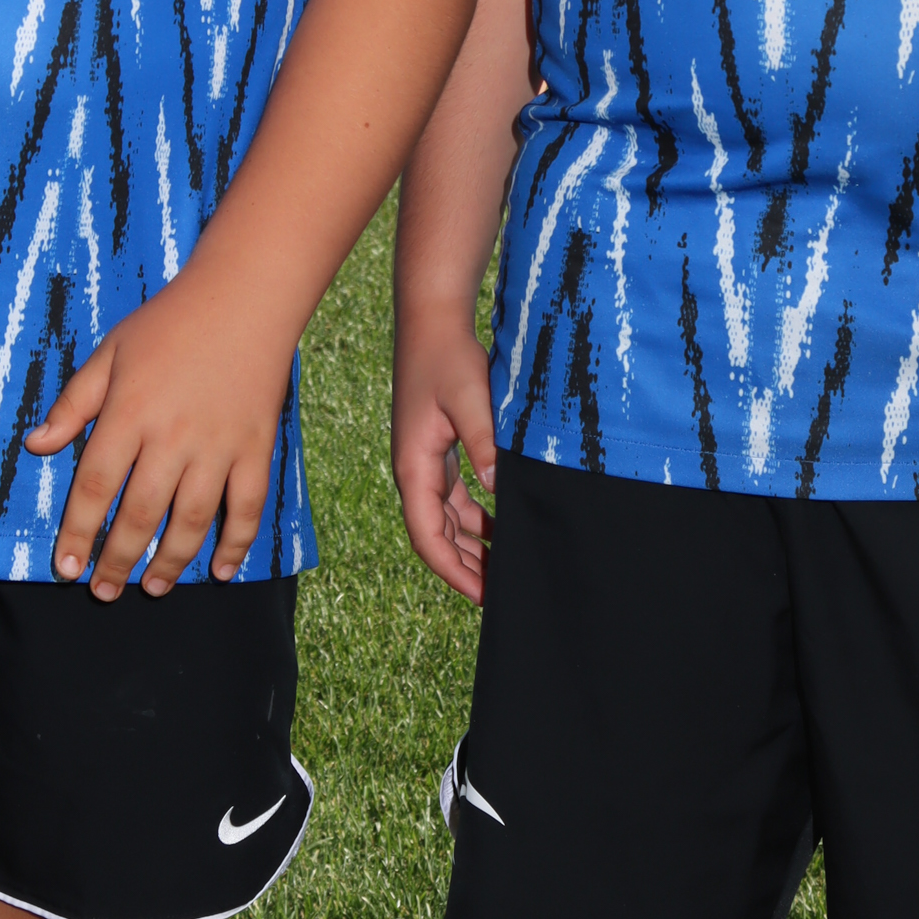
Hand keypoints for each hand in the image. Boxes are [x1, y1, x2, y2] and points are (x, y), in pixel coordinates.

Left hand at [24, 277, 293, 598]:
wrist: (243, 297)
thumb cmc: (169, 323)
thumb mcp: (110, 353)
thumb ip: (74, 404)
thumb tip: (35, 446)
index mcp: (130, 413)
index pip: (95, 486)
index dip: (77, 532)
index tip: (65, 568)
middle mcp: (172, 436)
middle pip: (139, 514)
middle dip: (117, 560)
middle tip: (103, 591)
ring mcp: (218, 445)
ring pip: (191, 520)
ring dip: (169, 562)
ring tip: (150, 587)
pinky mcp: (255, 447)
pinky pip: (247, 506)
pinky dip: (236, 544)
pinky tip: (218, 570)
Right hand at [392, 311, 497, 602]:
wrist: (432, 321)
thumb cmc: (447, 357)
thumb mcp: (469, 400)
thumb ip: (483, 444)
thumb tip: (495, 488)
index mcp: (413, 467)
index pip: (427, 537)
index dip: (455, 572)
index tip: (485, 596)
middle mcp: (414, 471)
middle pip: (436, 536)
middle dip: (466, 568)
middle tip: (502, 593)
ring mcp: (425, 462)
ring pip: (445, 520)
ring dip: (471, 545)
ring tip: (504, 568)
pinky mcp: (439, 450)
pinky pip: (454, 498)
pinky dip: (475, 518)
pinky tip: (501, 527)